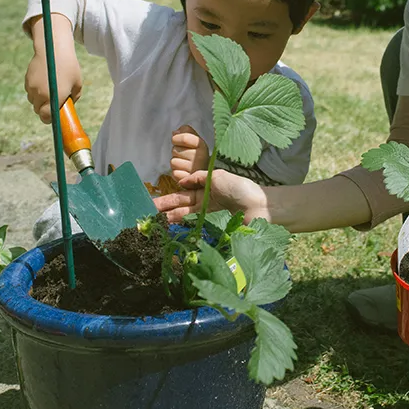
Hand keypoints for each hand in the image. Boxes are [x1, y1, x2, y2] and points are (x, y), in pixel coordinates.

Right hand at [24, 13, 81, 123]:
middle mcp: (41, 95)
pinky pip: (30, 91)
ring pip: (33, 101)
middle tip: (54, 102)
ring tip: (50, 90)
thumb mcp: (77, 84)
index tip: (54, 117)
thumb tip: (67, 105)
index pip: (46, 117)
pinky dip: (35, 90)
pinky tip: (44, 82)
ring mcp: (32, 87)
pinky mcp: (27, 80)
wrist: (53, 48)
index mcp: (54, 98)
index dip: (50, 119)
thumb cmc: (69, 67)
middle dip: (45, 109)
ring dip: (40, 99)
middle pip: (38, 110)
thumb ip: (73, 98)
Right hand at [153, 169, 268, 223]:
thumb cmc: (242, 188)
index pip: (180, 195)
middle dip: (163, 211)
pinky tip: (173, 232)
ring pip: (185, 219)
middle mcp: (204, 204)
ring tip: (155, 224)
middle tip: (146, 216)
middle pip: (179, 208)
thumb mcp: (218, 176)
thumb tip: (181, 182)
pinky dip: (184, 230)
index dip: (166, 199)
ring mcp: (208, 217)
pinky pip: (195, 229)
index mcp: (204, 190)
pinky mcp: (214, 229)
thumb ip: (199, 178)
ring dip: (170, 221)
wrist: (261, 207)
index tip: (151, 203)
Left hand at [170, 125, 209, 179]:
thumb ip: (186, 132)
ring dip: (176, 163)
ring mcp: (195, 169)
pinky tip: (184, 172)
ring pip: (173, 162)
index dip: (176, 138)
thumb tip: (175, 132)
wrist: (205, 175)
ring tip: (184, 164)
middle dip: (176, 152)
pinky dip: (177, 173)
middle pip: (175, 150)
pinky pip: (175, 173)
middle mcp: (200, 157)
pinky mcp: (189, 179)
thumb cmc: (197, 156)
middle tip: (184, 156)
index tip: (176, 141)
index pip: (184, 138)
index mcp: (202, 145)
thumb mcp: (195, 141)